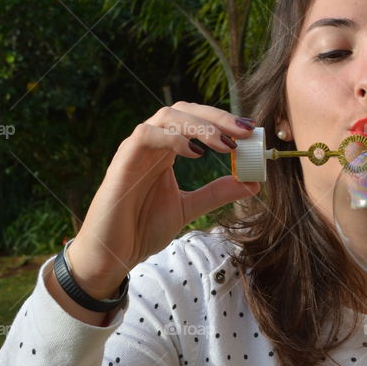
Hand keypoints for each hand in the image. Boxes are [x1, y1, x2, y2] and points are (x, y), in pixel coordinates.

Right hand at [64, 103, 258, 297]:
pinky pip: (146, 135)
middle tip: (245, 131)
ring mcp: (135, 149)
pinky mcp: (122, 161)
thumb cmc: (142, 228)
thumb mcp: (189, 208)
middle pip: (185, 110)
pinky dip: (172, 137)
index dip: (223, 121)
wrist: (112, 255)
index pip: (197, 120)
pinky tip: (194, 152)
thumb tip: (253, 183)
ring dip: (200, 125)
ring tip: (225, 144)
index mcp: (167, 150)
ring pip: (167, 115)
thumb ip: (217, 193)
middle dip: (218, 117)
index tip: (251, 131)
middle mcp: (152, 143)